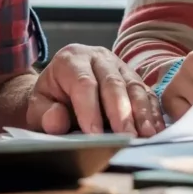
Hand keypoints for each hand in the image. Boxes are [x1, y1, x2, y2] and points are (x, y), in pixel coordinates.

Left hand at [25, 44, 163, 137]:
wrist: (61, 88)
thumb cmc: (51, 99)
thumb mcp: (37, 107)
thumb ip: (44, 114)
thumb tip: (56, 120)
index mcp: (71, 60)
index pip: (83, 83)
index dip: (89, 109)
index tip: (94, 134)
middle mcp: (97, 57)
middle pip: (112, 82)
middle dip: (120, 111)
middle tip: (125, 136)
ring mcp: (118, 65)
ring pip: (133, 85)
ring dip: (141, 112)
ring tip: (144, 134)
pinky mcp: (133, 77)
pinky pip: (146, 92)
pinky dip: (152, 112)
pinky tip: (155, 129)